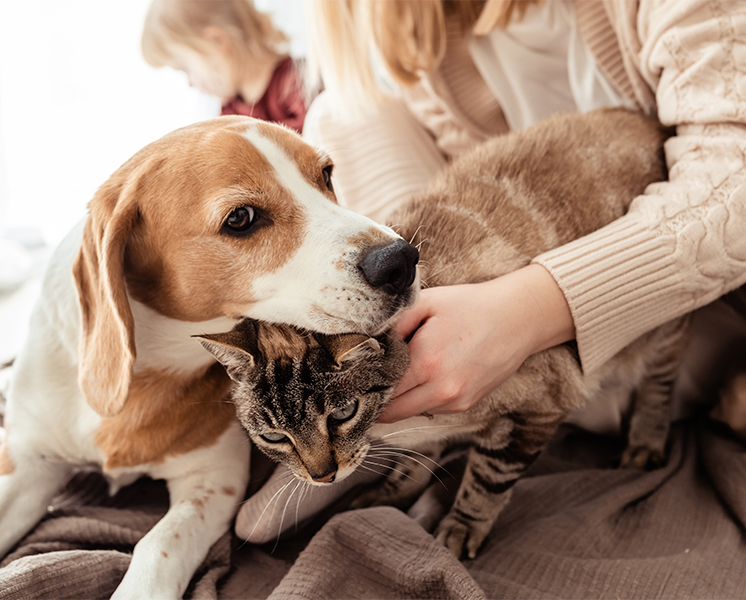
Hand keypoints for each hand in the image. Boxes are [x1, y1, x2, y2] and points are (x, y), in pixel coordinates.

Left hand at [379, 264, 574, 422]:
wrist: (519, 318)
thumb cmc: (470, 306)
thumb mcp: (427, 302)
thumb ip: (392, 324)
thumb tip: (365, 343)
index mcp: (427, 363)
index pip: (380, 391)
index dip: (364, 386)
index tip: (354, 378)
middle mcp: (441, 390)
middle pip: (391, 411)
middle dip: (377, 398)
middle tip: (366, 381)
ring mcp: (456, 401)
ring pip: (410, 412)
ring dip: (399, 399)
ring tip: (399, 372)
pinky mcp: (466, 405)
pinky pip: (430, 408)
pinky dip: (420, 396)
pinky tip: (425, 373)